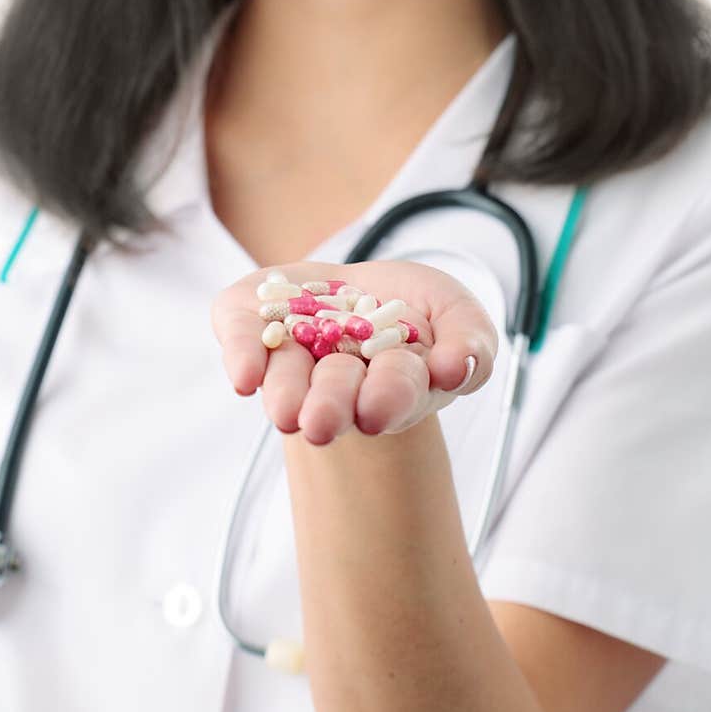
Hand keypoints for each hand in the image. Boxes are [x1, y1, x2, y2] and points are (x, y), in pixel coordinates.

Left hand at [211, 260, 498, 445]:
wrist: (353, 288)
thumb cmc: (413, 309)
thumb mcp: (456, 313)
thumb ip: (470, 341)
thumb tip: (453, 368)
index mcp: (390, 385)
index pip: (393, 393)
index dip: (386, 399)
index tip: (375, 412)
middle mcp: (334, 382)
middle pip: (334, 394)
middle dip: (328, 405)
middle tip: (318, 424)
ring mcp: (288, 354)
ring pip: (284, 378)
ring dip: (283, 391)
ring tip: (282, 410)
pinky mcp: (249, 321)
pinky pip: (240, 336)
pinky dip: (240, 352)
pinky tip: (243, 376)